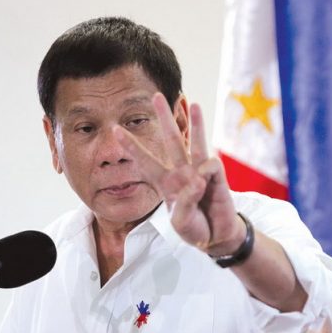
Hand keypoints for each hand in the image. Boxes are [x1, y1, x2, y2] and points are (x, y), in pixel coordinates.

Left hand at [113, 93, 244, 255]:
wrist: (216, 236)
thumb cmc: (194, 228)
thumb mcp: (180, 221)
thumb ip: (184, 203)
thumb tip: (197, 179)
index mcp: (165, 182)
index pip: (144, 160)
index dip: (131, 146)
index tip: (115, 130)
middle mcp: (181, 172)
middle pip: (171, 140)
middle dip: (163, 118)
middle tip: (156, 96)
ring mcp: (199, 172)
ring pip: (195, 142)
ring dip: (196, 123)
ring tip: (193, 104)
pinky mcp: (216, 176)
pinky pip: (210, 165)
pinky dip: (206, 173)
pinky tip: (205, 186)